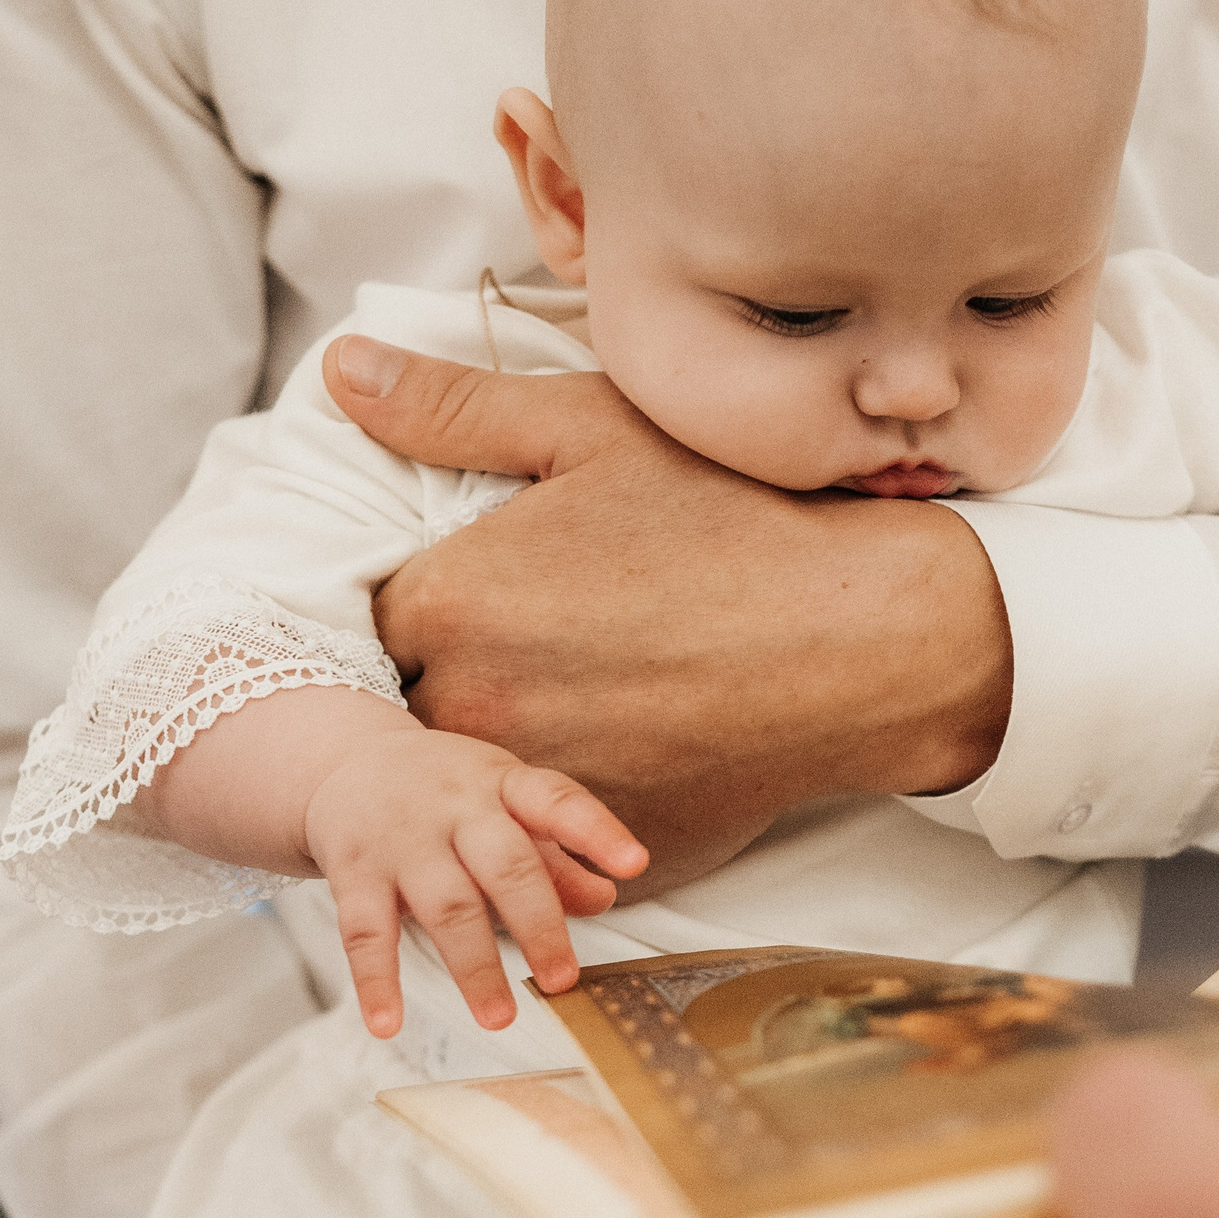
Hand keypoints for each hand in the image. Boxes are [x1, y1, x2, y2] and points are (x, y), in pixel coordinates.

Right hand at [305, 728, 645, 1032]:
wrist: (343, 760)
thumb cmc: (445, 791)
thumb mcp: (505, 804)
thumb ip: (555, 855)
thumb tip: (606, 897)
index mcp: (504, 784)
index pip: (558, 801)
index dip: (597, 831)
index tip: (635, 863)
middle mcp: (455, 808)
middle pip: (505, 865)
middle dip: (538, 925)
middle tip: (562, 979)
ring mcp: (402, 841)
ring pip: (444, 907)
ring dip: (474, 967)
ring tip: (500, 1018)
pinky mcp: (354, 872)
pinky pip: (364, 931)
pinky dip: (376, 980)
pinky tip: (389, 1023)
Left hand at [330, 337, 1011, 898]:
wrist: (875, 638)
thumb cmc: (742, 518)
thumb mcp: (594, 430)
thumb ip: (453, 409)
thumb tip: (344, 373)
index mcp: (451, 607)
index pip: (363, 621)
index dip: (415, 600)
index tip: (471, 586)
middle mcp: (476, 713)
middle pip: (414, 705)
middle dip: (454, 674)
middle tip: (545, 635)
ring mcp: (539, 792)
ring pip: (483, 775)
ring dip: (513, 739)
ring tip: (595, 688)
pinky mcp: (604, 845)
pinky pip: (558, 828)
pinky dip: (580, 793)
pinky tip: (643, 735)